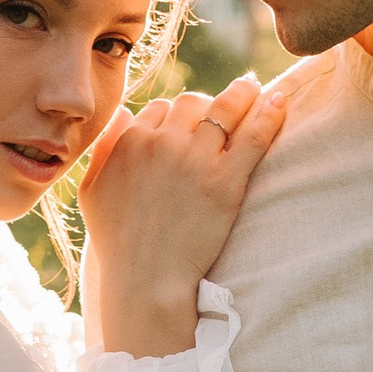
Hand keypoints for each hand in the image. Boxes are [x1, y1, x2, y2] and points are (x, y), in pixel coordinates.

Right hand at [78, 76, 286, 360]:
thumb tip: (125, 113)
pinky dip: (269, 114)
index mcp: (131, 143)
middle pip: (192, 103)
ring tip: (256, 90)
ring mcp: (196, 160)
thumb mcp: (92, 192)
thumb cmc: (117, 244)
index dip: (178, 115)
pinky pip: (253, 136)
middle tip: (224, 112)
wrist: (145, 281)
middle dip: (207, 106)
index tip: (191, 124)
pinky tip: (280, 101)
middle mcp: (163, 143)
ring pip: (224, 109)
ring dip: (242, 96)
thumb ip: (104, 149)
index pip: (161, 109)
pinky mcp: (226, 181)